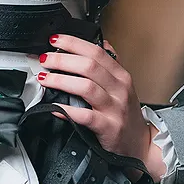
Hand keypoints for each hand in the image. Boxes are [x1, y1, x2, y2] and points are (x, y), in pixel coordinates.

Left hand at [35, 35, 157, 170]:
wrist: (139, 144)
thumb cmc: (126, 114)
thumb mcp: (123, 86)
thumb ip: (112, 63)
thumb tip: (101, 41)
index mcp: (121, 76)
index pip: (96, 52)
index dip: (74, 43)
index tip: (55, 40)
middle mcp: (119, 89)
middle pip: (89, 66)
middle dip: (62, 60)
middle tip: (45, 59)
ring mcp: (114, 108)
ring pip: (86, 87)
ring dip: (61, 80)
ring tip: (45, 78)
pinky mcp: (108, 127)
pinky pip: (85, 116)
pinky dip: (66, 109)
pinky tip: (54, 106)